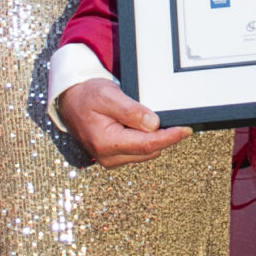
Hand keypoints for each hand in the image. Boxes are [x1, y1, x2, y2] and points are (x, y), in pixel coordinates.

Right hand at [55, 76, 191, 167]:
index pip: (147, 145)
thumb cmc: (87, 95)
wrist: (70, 101)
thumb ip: (131, 111)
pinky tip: (143, 126)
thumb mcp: (108, 95)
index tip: (186, 130)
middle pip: (149, 150)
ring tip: (149, 118)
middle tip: (174, 118)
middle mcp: (108, 157)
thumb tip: (154, 124)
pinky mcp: (114, 157)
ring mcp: (111, 159)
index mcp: (106, 143)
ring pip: (146, 152)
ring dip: (154, 138)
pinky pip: (138, 151)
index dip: (169, 138)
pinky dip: (145, 140)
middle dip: (164, 137)